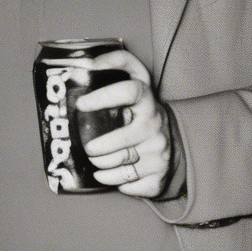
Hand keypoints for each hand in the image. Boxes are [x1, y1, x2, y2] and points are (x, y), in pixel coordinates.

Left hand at [76, 48, 172, 198]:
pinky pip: (129, 184)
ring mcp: (160, 151)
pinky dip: (114, 181)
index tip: (81, 104)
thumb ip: (115, 68)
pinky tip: (108, 174)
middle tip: (88, 148)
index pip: (129, 91)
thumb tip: (79, 65)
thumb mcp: (133, 85)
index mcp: (146, 99)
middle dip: (100, 147)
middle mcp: (155, 125)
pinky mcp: (159, 176)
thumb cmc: (138, 111)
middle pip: (123, 138)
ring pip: (123, 163)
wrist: (172, 142)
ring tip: (94, 160)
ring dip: (101, 165)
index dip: (104, 96)